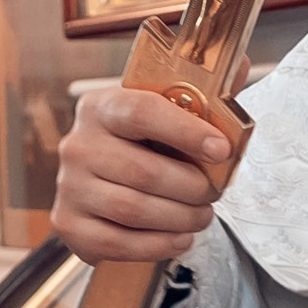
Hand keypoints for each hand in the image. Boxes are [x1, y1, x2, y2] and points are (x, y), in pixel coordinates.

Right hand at [52, 83, 229, 264]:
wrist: (100, 181)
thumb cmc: (143, 143)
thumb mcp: (166, 113)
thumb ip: (200, 93)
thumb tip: (238, 63)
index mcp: (100, 107)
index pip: (141, 112)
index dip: (186, 132)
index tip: (222, 150)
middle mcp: (78, 144)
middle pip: (143, 171)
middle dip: (192, 187)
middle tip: (215, 192)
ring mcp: (69, 187)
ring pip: (133, 209)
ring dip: (180, 218)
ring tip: (202, 216)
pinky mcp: (68, 224)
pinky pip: (118, 243)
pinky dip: (158, 245)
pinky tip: (180, 237)